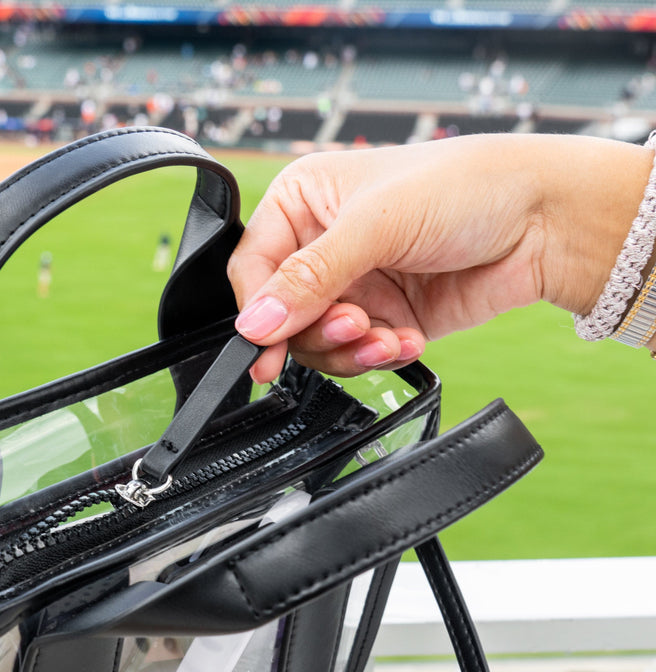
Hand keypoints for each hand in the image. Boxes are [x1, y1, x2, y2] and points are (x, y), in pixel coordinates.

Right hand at [227, 133, 653, 381]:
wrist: (546, 221)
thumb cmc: (466, 187)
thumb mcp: (376, 224)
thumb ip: (310, 278)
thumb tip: (255, 323)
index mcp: (303, 202)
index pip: (253, 268)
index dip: (259, 309)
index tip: (268, 341)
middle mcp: (322, 246)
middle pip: (282, 316)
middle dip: (317, 330)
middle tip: (351, 325)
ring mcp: (354, 286)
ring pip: (318, 344)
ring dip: (350, 349)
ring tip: (384, 335)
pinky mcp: (384, 318)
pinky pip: (358, 356)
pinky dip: (379, 356)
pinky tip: (407, 339)